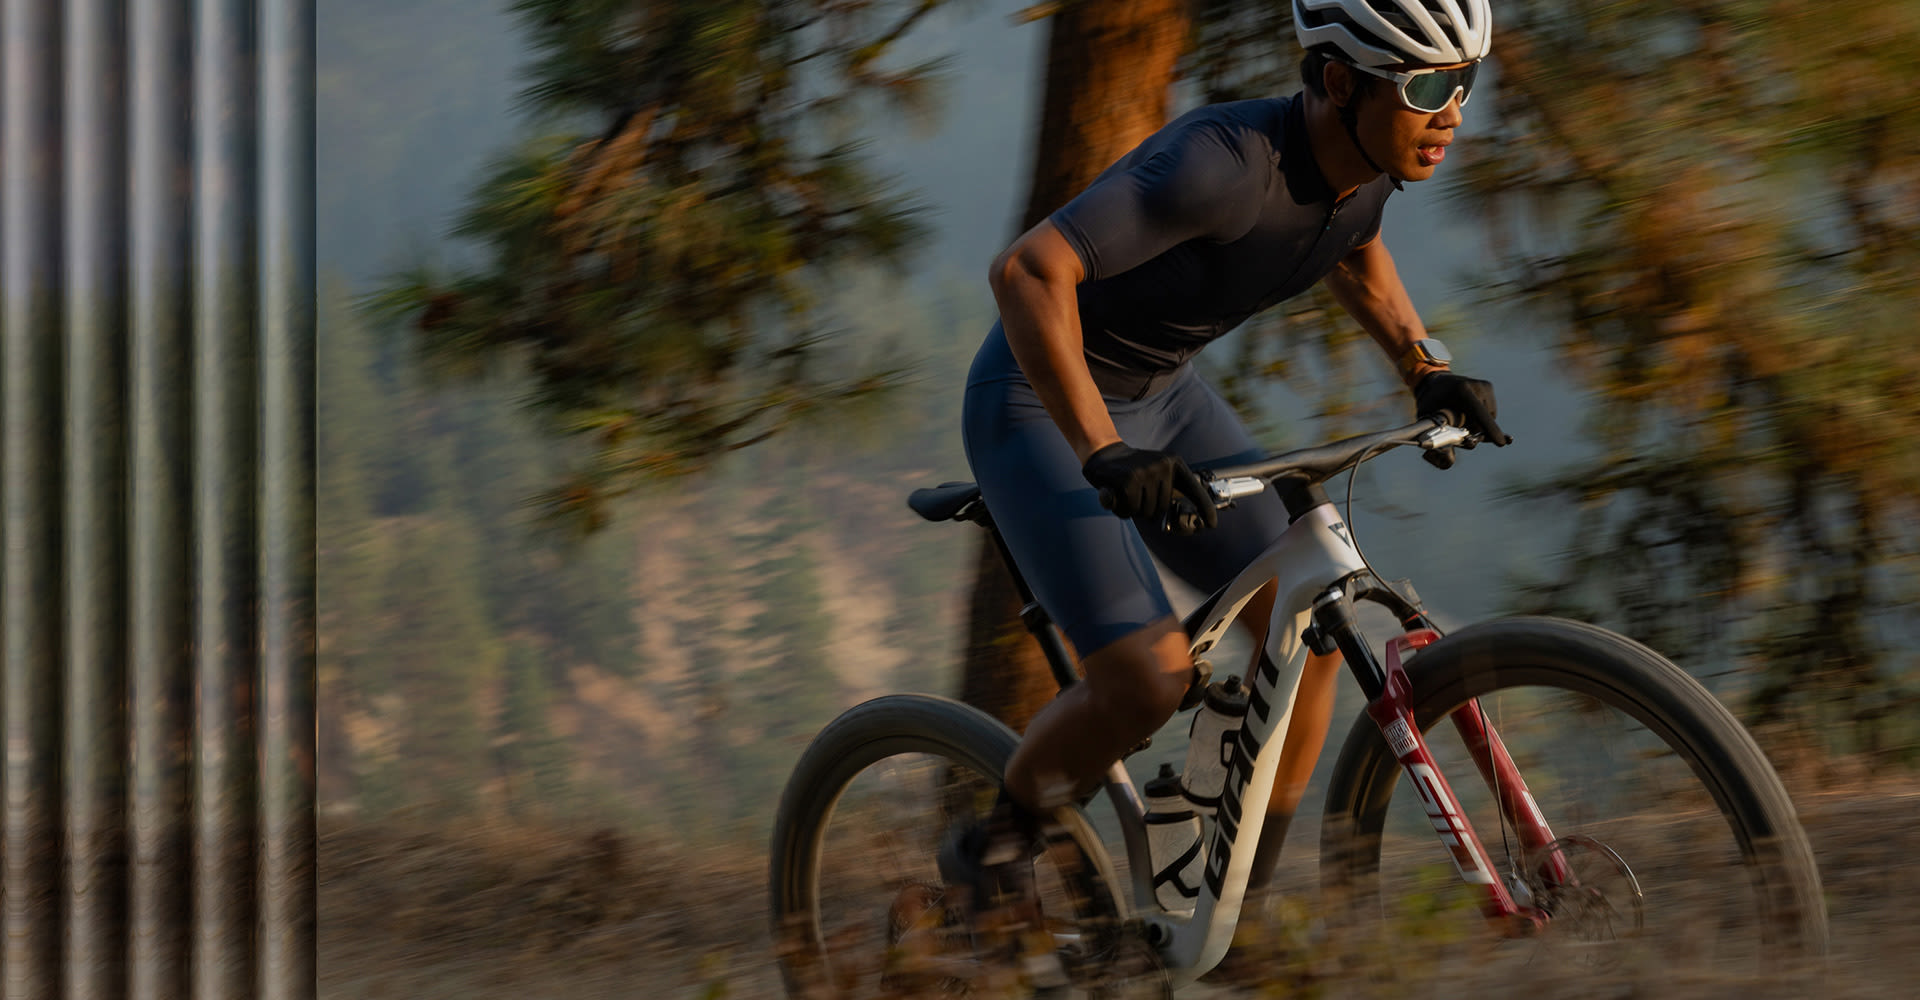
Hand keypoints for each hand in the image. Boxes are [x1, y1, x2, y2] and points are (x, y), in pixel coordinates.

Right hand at [1081, 442, 1217, 532]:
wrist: (1103, 453)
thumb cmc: (1131, 471)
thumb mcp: (1155, 473)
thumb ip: (1167, 493)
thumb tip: (1175, 523)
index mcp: (1174, 463)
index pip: (1195, 489)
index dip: (1205, 508)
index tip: (1211, 524)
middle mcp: (1162, 466)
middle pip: (1163, 509)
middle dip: (1148, 510)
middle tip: (1136, 496)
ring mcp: (1145, 472)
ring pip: (1146, 512)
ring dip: (1133, 510)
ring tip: (1125, 494)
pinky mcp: (1128, 481)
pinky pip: (1129, 510)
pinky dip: (1121, 510)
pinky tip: (1115, 495)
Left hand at [1412, 371, 1512, 446]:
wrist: (1435, 381)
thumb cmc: (1429, 402)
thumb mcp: (1426, 419)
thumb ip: (1438, 438)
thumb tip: (1449, 459)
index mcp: (1461, 391)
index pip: (1479, 414)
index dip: (1490, 430)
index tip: (1501, 443)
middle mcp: (1476, 386)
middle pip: (1484, 421)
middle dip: (1478, 434)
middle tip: (1467, 439)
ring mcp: (1484, 386)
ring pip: (1488, 419)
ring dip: (1478, 426)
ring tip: (1462, 420)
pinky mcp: (1488, 387)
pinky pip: (1489, 412)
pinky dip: (1480, 419)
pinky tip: (1467, 413)